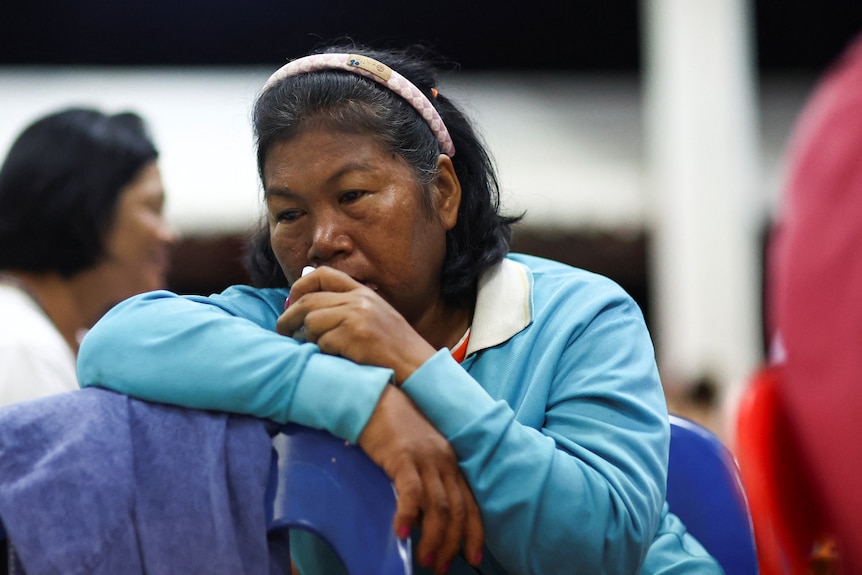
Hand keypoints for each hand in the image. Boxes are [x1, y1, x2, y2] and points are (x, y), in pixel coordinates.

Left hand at [277, 267, 434, 382]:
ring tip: (310, 348)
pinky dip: (322, 352)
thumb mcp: (374, 318)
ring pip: (312, 322)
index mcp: (363, 293)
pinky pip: (323, 342)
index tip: (290, 301)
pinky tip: (332, 358)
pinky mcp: (355, 337)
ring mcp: (358, 317)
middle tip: (282, 330)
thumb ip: (347, 307)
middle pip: (309, 301)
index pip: (322, 275)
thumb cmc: (393, 349)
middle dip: (289, 317)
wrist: (418, 367)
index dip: (299, 287)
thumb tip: (308, 303)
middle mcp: (360, 300)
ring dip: (306, 338)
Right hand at [359, 385, 484, 572]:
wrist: (375, 398)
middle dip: (453, 543)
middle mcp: (444, 460)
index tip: (473, 557)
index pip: (470, 503)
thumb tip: (423, 517)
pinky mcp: (403, 456)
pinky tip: (402, 534)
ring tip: (426, 560)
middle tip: (442, 568)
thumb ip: (426, 480)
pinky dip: (408, 516)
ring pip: (439, 506)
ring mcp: (425, 458)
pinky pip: (411, 493)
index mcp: (451, 461)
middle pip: (458, 509)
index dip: (474, 533)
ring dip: (434, 538)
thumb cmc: (394, 427)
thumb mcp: (418, 453)